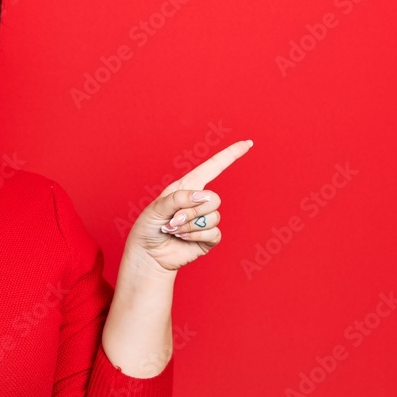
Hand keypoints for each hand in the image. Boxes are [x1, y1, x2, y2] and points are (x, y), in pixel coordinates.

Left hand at [124, 139, 252, 273]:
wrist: (148, 254)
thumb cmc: (148, 228)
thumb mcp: (156, 207)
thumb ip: (179, 198)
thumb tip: (203, 196)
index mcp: (187, 187)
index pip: (212, 167)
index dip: (230, 155)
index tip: (247, 143)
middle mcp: (198, 201)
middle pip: (214, 199)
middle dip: (193, 211)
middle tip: (173, 221)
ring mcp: (205, 219)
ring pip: (213, 217)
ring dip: (190, 226)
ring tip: (174, 230)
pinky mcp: (208, 237)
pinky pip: (214, 233)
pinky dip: (196, 236)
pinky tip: (183, 238)